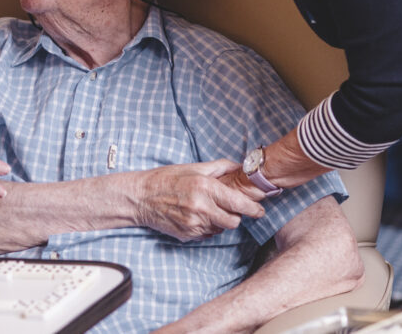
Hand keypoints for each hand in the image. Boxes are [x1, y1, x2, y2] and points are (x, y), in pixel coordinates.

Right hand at [134, 159, 264, 241]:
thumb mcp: (194, 167)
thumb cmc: (167, 178)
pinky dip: (208, 226)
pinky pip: (207, 234)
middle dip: (236, 215)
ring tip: (208, 208)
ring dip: (221, 221)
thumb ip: (221, 167)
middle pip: (234, 221)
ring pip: (221, 229)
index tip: (260, 211)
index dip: (254, 209)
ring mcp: (194, 224)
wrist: (141, 197)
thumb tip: (242, 167)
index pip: (239, 204)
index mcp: (205, 188)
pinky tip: (197, 215)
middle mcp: (201, 208)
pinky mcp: (187, 235)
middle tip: (230, 207)